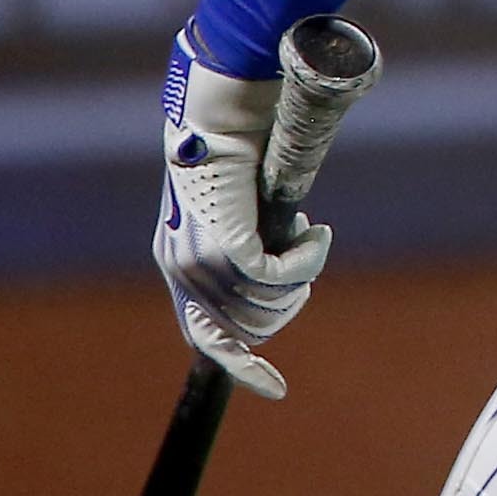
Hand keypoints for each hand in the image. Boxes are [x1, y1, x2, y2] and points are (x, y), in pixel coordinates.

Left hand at [155, 43, 329, 397]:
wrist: (222, 106)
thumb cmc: (238, 139)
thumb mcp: (243, 200)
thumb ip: (252, 235)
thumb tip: (282, 268)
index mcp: (180, 260)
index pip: (206, 338)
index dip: (244, 364)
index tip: (277, 389)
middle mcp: (184, 269)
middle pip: (252, 325)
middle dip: (290, 300)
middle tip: (306, 252)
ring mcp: (201, 261)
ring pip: (268, 305)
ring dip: (301, 277)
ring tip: (308, 234)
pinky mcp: (227, 245)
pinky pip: (280, 277)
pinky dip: (308, 259)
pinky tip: (316, 229)